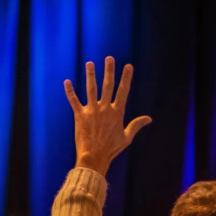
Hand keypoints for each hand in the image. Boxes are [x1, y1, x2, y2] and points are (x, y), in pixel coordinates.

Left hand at [64, 57, 151, 175]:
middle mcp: (104, 109)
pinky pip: (74, 101)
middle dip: (109, 71)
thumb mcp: (126, 137)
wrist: (94, 157)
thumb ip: (136, 125)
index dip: (126, 78)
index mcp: (116, 112)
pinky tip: (66, 82)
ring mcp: (91, 111)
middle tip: (109, 58)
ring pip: (90, 89)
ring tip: (90, 64)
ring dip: (90, 75)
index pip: (123, 91)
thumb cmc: (111, 149)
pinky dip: (70, 91)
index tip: (128, 66)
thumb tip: (149, 118)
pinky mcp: (79, 116)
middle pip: (107, 86)